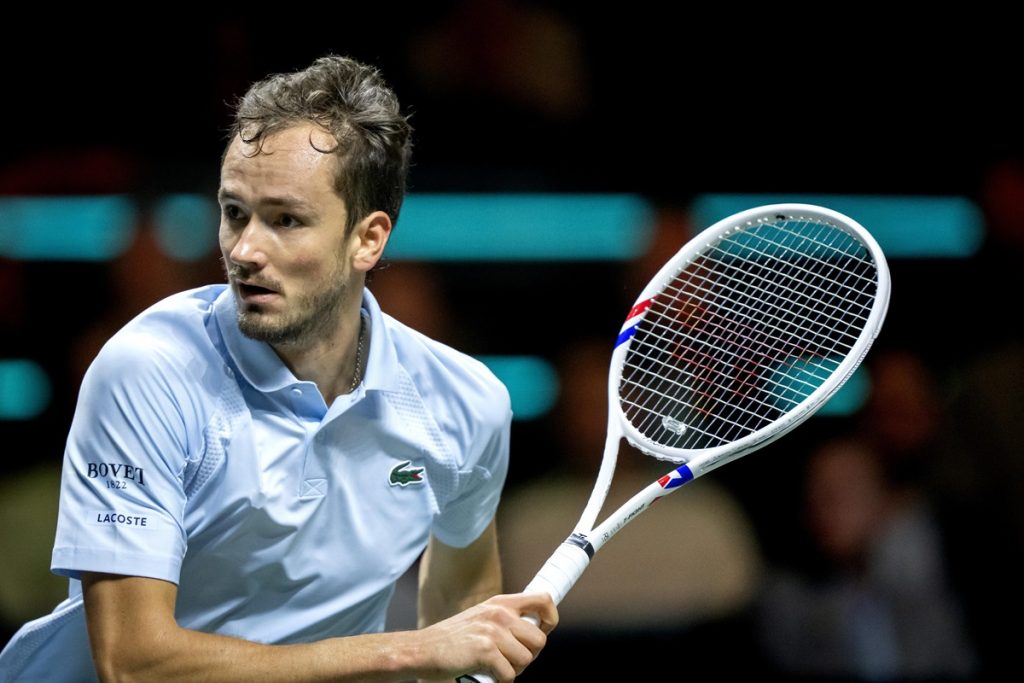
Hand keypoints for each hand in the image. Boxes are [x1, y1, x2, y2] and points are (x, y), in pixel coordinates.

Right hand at [413, 592, 556, 682]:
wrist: (421, 650)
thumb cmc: (451, 639)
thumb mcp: (481, 618)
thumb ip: (505, 621)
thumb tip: (534, 634)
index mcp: (500, 603)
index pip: (543, 600)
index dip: (550, 619)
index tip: (544, 630)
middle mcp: (499, 613)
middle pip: (539, 640)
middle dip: (528, 656)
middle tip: (510, 660)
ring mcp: (493, 631)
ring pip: (526, 660)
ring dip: (513, 670)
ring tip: (494, 667)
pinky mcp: (486, 650)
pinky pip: (509, 675)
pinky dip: (499, 681)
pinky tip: (484, 674)